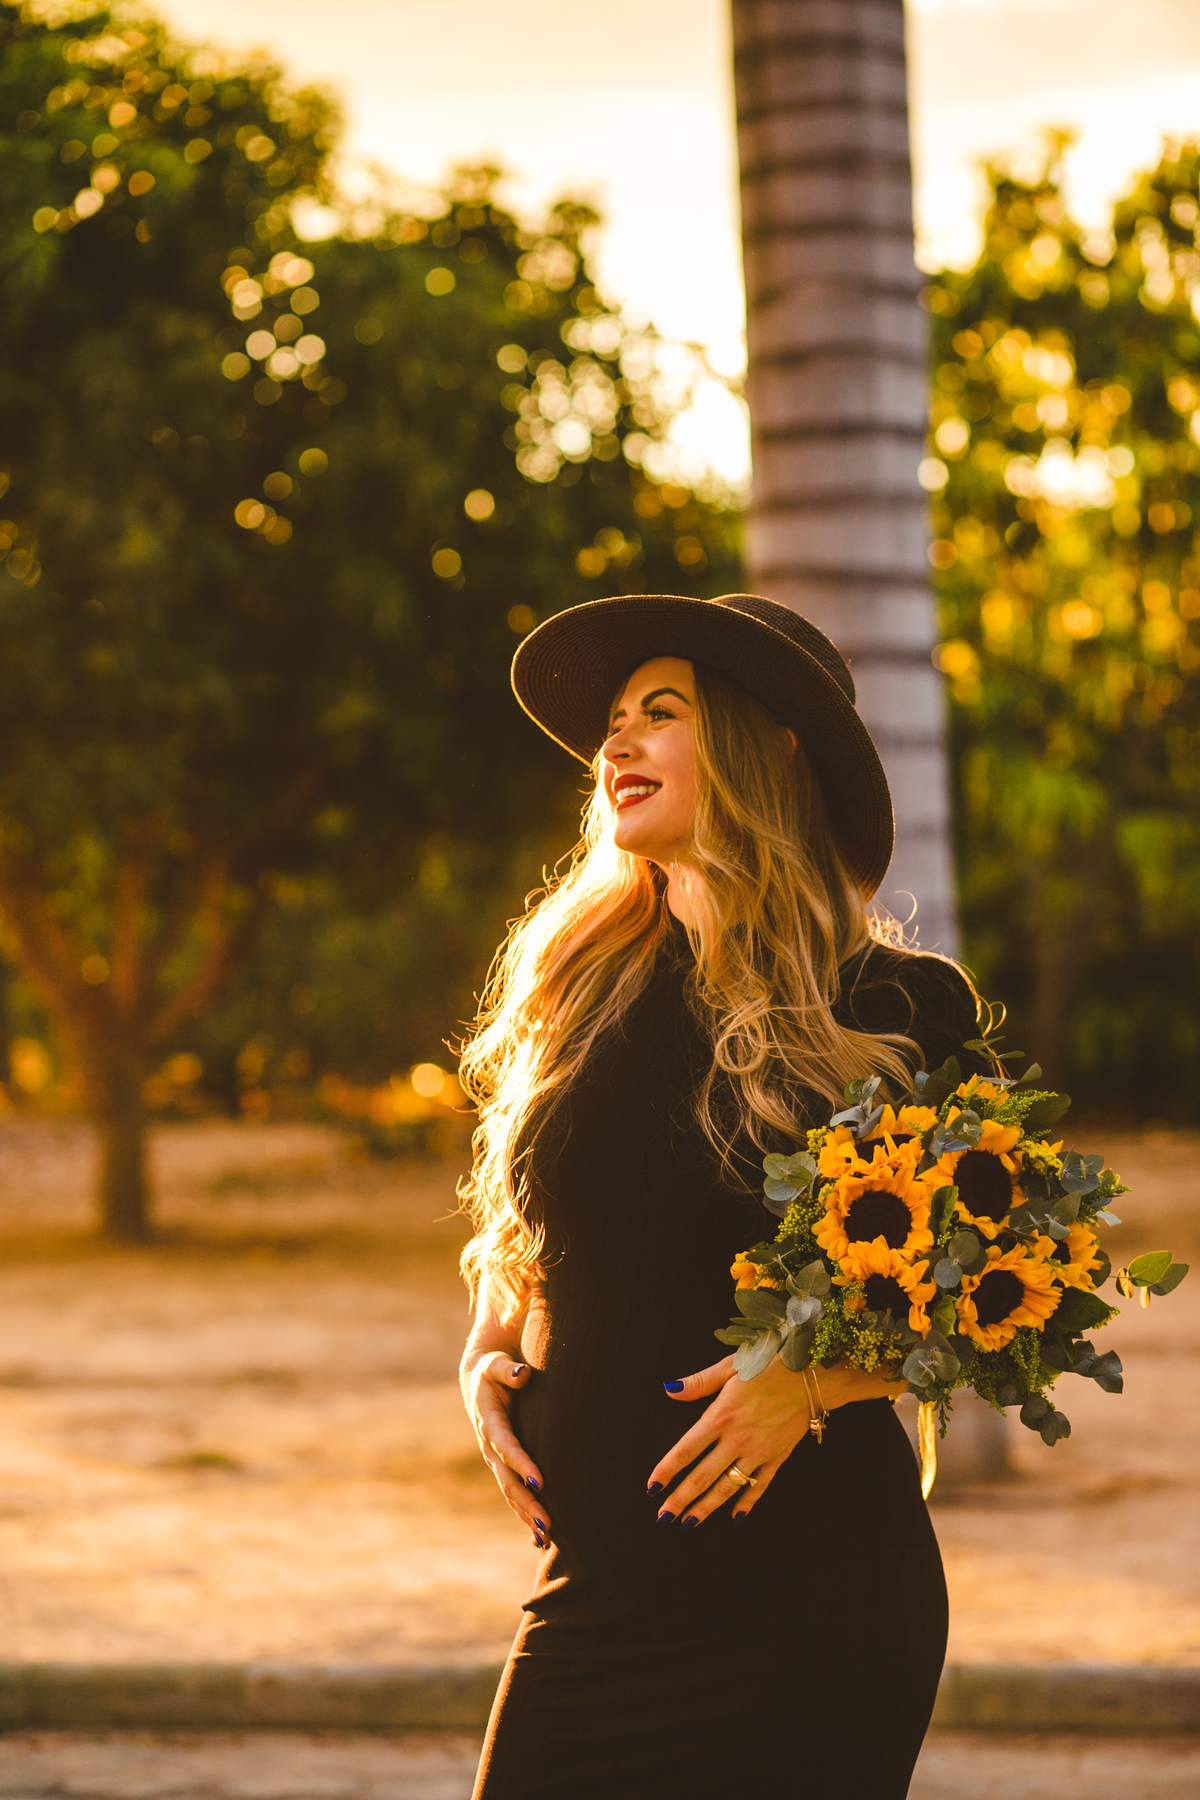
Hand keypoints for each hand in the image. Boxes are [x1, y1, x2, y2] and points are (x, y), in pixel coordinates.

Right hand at [460, 1349, 551, 1547]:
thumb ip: (508, 1369)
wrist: (478, 1380)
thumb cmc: (492, 1369)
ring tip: (546, 1536)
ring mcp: (494, 1459)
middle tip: (548, 1523)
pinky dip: (524, 1513)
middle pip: (509, 1479)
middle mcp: (489, 1446)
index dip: (521, 1463)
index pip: (506, 1446)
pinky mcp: (502, 1465)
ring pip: (510, 1492)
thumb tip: (522, 1373)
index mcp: (489, 1421)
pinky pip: (512, 1492)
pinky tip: (539, 1535)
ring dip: (527, 1514)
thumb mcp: (496, 1365)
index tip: (539, 1481)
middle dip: (528, 1502)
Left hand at [648, 1355, 904, 1526]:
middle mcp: (736, 1439)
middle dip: (680, 1499)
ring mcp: (758, 1452)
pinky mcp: (778, 1457)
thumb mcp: (730, 1367)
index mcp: (720, 1415)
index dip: (666, 1471)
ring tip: (688, 1524)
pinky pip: (759, 1486)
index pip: (685, 1450)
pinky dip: (747, 1502)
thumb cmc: (769, 1364)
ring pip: (727, 1487)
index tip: (651, 1487)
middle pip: (702, 1476)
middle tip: (663, 1517)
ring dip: (706, 1508)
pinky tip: (735, 1517)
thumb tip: (670, 1390)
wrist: (813, 1375)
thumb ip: (699, 1382)